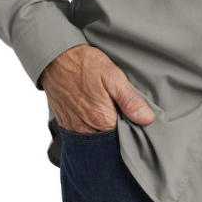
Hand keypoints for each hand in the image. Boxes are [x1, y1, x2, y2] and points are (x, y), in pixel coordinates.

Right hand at [39, 44, 155, 132]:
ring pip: (96, 142)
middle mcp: (86, 129)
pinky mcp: (66, 125)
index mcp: (101, 118)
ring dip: (106, 134)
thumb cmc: (84, 64)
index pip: (125, 138)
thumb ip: (129, 100)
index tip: (138, 120)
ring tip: (111, 115)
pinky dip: (92, 131)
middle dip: (120, 135)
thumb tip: (147, 119)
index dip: (134, 130)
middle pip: (110, 143)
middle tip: (125, 116)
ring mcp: (74, 129)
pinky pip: (83, 137)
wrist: (55, 58)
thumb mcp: (112, 76)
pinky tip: (97, 117)